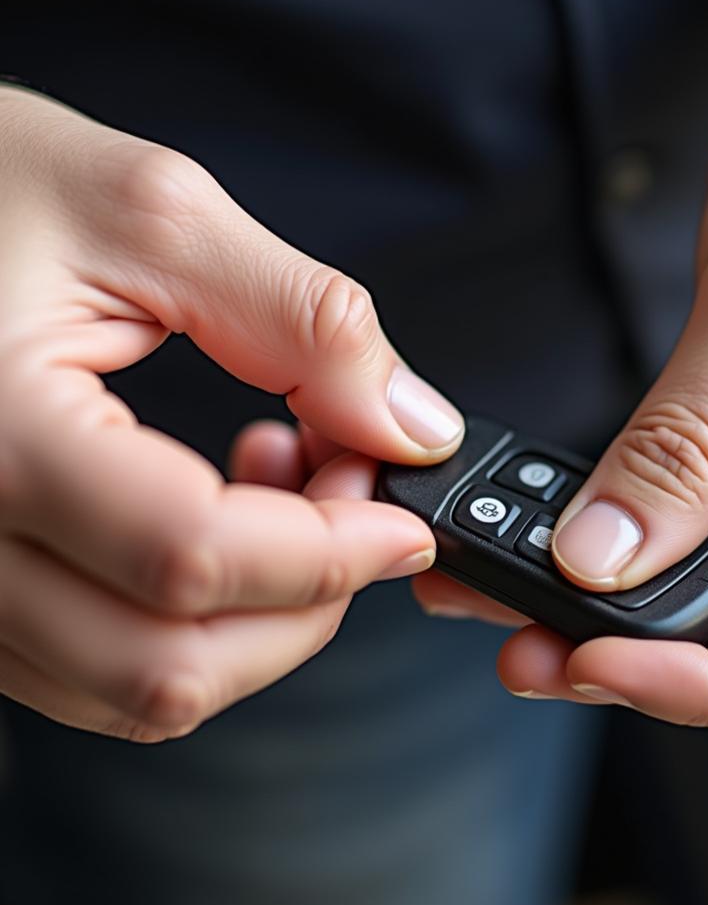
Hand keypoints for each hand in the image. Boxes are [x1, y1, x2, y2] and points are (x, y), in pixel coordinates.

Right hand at [0, 85, 463, 740]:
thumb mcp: (152, 216)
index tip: (406, 519)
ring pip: (142, 688)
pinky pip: (102, 666)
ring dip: (257, 615)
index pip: (192, 557)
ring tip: (280, 485)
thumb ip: (303, 324)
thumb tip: (409, 426)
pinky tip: (216, 518)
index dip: (333, 552)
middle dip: (308, 598)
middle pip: (172, 663)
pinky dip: (195, 621)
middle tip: (352, 494)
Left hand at [415, 0, 707, 722]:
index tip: (593, 668)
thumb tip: (599, 561)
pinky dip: (633, 530)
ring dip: (624, 594)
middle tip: (532, 644)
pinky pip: (706, 517)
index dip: (707, 684)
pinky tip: (564, 531)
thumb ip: (683, 447)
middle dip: (646, 647)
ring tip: (519, 590)